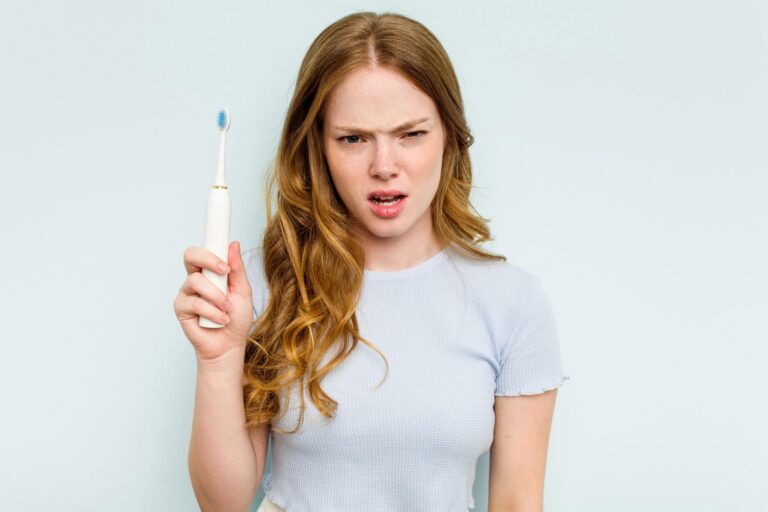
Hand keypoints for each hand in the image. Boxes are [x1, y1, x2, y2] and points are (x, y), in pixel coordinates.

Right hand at [173, 241, 253, 362]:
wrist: (230, 345)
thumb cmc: (237, 318)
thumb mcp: (243, 291)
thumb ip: (237, 270)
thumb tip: (234, 245)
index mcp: (210, 272)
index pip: (204, 250)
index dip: (211, 248)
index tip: (226, 255)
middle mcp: (195, 279)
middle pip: (190, 255)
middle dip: (208, 260)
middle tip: (224, 271)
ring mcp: (186, 293)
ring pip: (195, 281)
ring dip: (216, 296)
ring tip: (227, 309)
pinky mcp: (181, 308)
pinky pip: (195, 302)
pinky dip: (212, 311)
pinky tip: (221, 319)